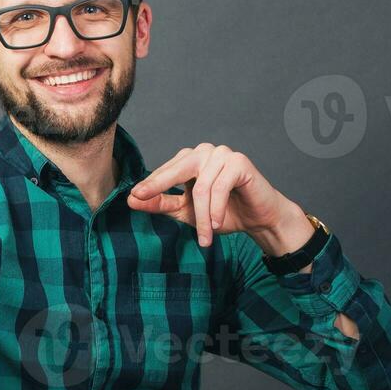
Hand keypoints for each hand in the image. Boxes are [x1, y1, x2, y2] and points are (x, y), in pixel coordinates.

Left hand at [127, 143, 308, 251]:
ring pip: (201, 187)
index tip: (131, 198)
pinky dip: (216, 209)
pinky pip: (220, 187)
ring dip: (202, 217)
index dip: (149, 186)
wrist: (258, 219)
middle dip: (158, 188)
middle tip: (140, 199)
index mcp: (190, 160)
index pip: (165, 172)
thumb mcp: (186, 212)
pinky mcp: (239, 162)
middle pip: (176, 170)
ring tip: (206, 237)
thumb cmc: (223, 213)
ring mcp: (222, 154)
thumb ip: (161, 204)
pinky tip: (218, 225)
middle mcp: (204, 152)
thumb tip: (132, 200)